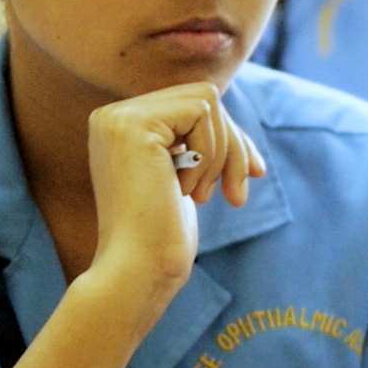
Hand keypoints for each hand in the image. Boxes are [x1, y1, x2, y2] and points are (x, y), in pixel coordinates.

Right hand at [85, 82, 264, 308]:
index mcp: (122, 127)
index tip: (254, 174)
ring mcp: (119, 116)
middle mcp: (113, 115)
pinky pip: (202, 112)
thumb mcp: (185, 176)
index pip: (194, 107)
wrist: (138, 269)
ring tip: (202, 196)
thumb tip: (236, 128)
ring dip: (220, 154)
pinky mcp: (132, 123)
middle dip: (232, 144)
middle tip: (236, 192)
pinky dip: (209, 153)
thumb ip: (196, 143)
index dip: (229, 139)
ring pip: (207, 103)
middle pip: (203, 98)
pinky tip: (186, 190)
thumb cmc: (164, 233)